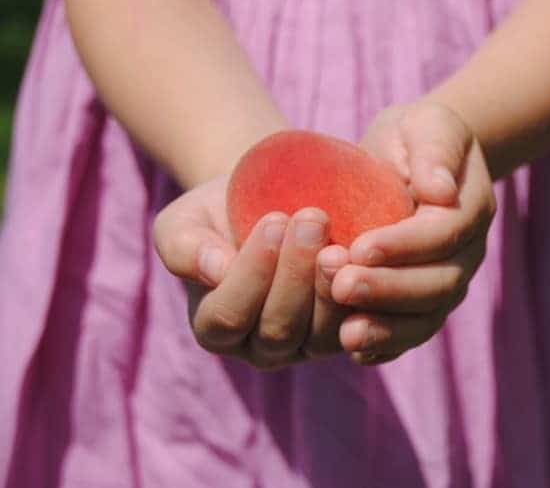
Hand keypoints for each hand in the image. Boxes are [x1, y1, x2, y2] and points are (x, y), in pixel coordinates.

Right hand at [152, 176, 350, 369]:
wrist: (272, 201)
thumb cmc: (221, 213)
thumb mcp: (187, 220)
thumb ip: (183, 247)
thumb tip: (214, 271)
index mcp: (215, 327)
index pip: (228, 316)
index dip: (252, 273)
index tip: (273, 220)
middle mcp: (260, 347)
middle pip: (278, 329)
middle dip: (296, 273)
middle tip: (312, 218)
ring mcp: (307, 346)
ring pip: (321, 336)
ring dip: (330, 288)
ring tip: (338, 243)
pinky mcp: (347, 334)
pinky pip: (359, 328)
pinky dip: (364, 298)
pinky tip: (366, 260)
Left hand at [323, 101, 496, 364]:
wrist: (408, 162)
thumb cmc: (415, 138)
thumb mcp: (428, 124)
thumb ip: (436, 151)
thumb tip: (440, 191)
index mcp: (471, 207)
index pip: (444, 233)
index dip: (405, 244)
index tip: (359, 245)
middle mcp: (466, 254)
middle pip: (439, 284)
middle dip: (390, 289)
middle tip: (341, 283)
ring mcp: (446, 283)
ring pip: (427, 318)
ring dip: (387, 328)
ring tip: (346, 333)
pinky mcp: (421, 305)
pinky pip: (410, 333)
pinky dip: (386, 346)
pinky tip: (354, 349)